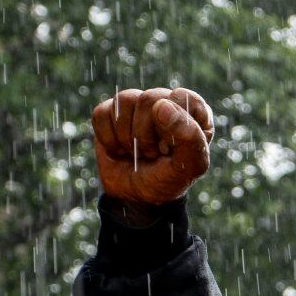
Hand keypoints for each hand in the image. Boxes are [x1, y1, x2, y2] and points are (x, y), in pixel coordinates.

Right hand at [92, 88, 212, 214]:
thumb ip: (189, 137)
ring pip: (124, 101)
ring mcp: (137, 104)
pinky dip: (108, 138)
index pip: (182, 97)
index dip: (171, 124)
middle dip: (146, 135)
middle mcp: (166, 101)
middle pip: (149, 99)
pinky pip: (102, 113)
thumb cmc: (168, 180)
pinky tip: (119, 150)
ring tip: (136, 153)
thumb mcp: (189, 167)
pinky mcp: (111, 112)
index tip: (169, 148)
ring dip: (127, 138)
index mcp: (193, 111)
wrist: (136, 198)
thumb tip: (161, 105)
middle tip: (151, 154)